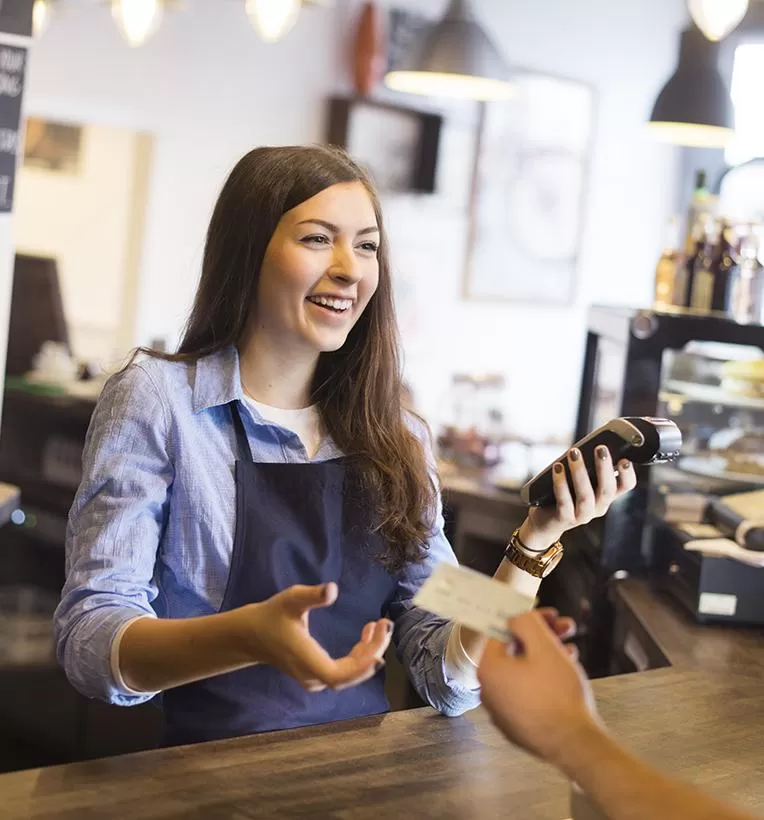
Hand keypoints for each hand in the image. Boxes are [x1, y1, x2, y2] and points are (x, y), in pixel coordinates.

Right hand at [239, 583, 391, 691]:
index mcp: (307, 661)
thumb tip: (332, 589)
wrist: (251, 635)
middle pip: (350, 675)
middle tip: (385, 624)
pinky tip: (366, 635)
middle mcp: (312, 676)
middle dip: (373, 651)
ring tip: (379, 626)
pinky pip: (345, 671)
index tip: (379, 647)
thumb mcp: (291, 599)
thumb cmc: (272, 615)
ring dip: (369, 652)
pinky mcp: (317, 674)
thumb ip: (312, 595)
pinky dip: (360, 655)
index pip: (339, 675)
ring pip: (350, 674)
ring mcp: (315, 678)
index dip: (362, 667)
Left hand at [477, 609, 598, 765]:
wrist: (575, 745)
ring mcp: (503, 711)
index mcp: (488, 669)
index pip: (502, 631)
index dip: (527, 618)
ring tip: (572, 649)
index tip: (548, 615)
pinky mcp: (518, 726)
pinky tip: (566, 672)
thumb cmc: (558, 693)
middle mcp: (488, 691)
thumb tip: (516, 616)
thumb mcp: (543, 646)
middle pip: (514, 651)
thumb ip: (526, 622)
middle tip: (565, 628)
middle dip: (541, 636)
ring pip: (523, 672)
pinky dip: (544, 679)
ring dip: (547, 655)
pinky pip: (528, 693)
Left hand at [521, 446, 636, 549]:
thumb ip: (587, 466)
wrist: (546, 520)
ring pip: (586, 496)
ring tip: (574, 453)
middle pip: (607, 490)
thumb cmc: (565, 492)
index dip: (628, 474)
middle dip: (604, 468)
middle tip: (600, 448)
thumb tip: (585, 443)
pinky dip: (561, 483)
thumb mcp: (579, 479)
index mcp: (606, 496)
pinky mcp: (564, 519)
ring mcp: (582, 516)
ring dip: (580, 473)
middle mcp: (598, 507)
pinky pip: (564, 501)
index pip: (625, 486)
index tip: (625, 459)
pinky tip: (557, 467)